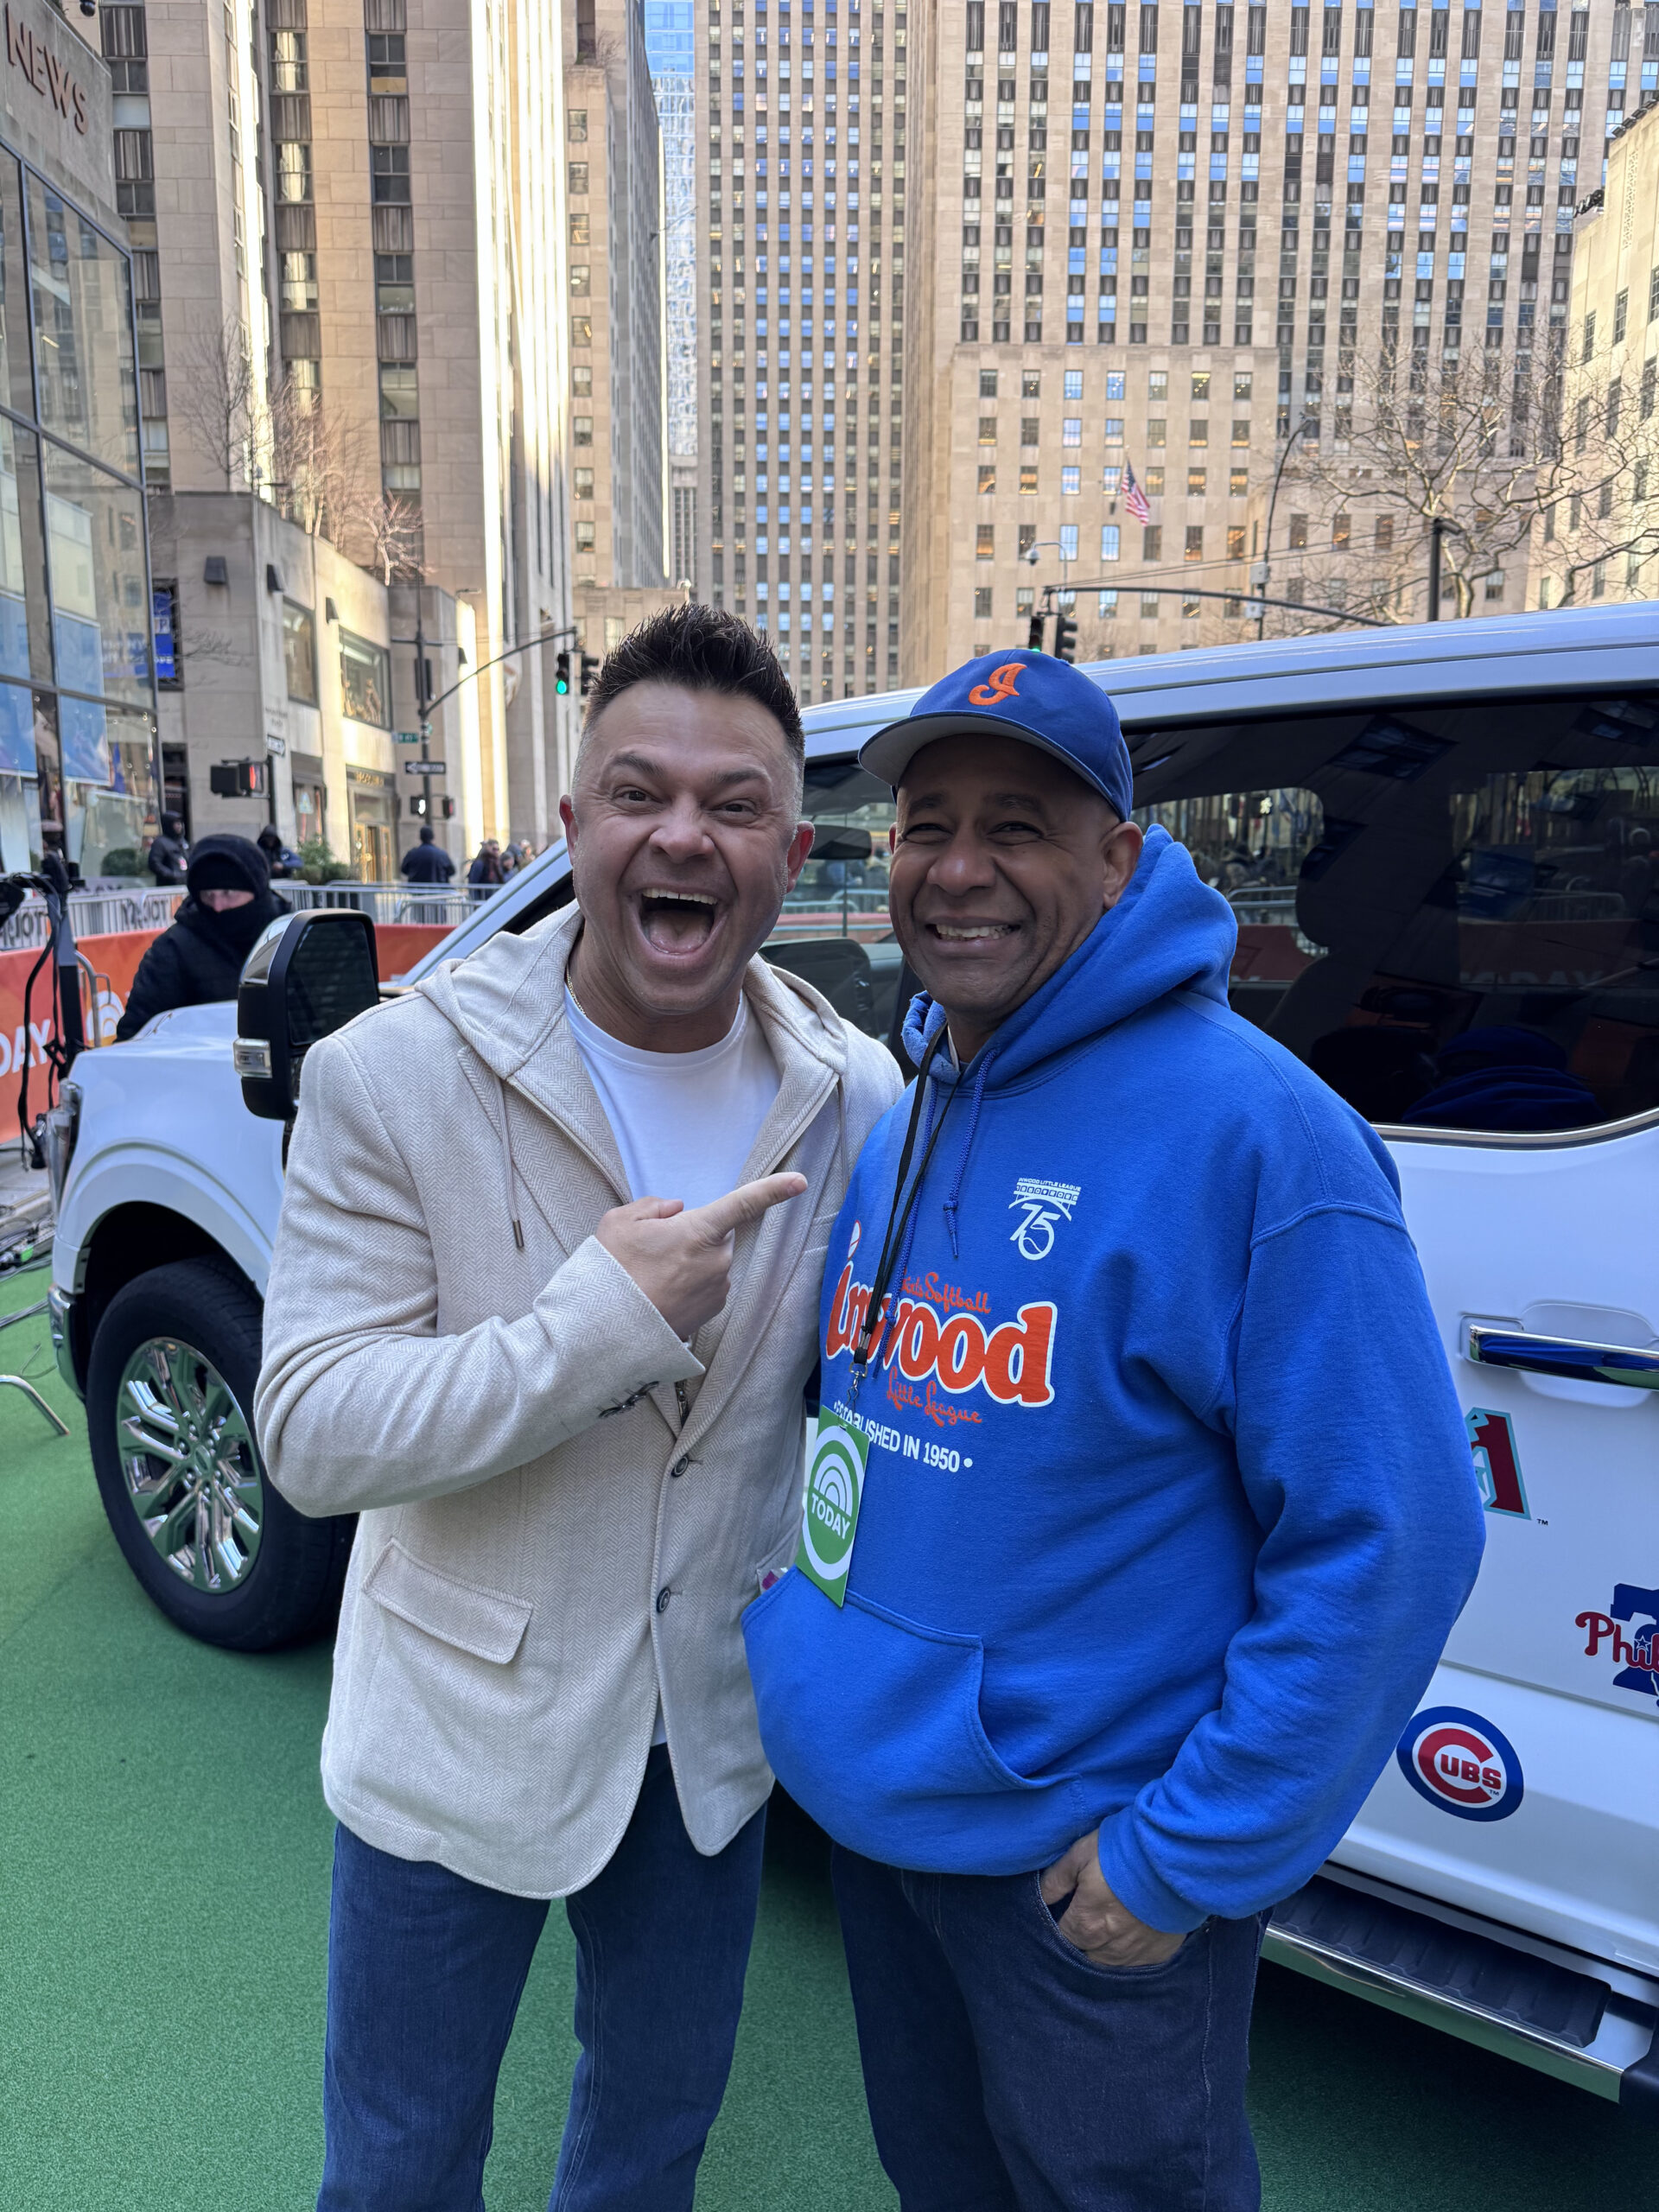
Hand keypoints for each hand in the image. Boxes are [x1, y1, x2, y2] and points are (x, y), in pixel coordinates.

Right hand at [596, 1173, 807, 1339]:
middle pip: (717, 1235)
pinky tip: (662, 1294)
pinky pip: (708, 1286)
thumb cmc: (612, 1271)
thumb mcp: (620, 1221)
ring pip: (711, 1262)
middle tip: (657, 1249)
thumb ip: (653, 1207)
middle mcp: (717, 1260)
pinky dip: (690, 1286)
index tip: (800, 1182)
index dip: (773, 1190)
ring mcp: (717, 1288)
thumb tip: (677, 1209)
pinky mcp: (713, 1311)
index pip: (743, 1204)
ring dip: (691, 1263)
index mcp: (699, 1231)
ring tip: (653, 1277)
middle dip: (696, 1236)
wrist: (606, 1327)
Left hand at [1039, 1831, 1185, 1968]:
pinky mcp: (1158, 1954)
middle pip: (1083, 1953)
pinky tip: (1132, 1931)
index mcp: (1085, 1925)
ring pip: (1108, 1961)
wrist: (1176, 1857)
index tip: (1064, 1909)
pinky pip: (1136, 1962)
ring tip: (1110, 1922)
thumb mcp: (1081, 1854)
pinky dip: (1130, 1951)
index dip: (1059, 1922)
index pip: (1060, 1936)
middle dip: (1081, 1938)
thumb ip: (1056, 1879)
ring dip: (1103, 1947)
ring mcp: (1135, 1955)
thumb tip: (1039, 1896)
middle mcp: (1107, 1948)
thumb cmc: (1124, 1851)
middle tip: (1088, 1914)